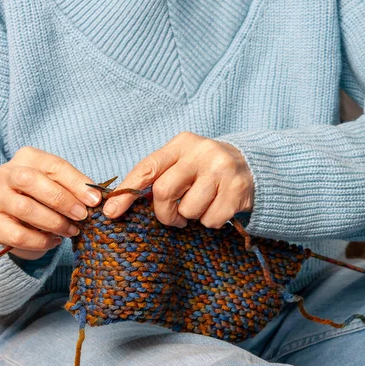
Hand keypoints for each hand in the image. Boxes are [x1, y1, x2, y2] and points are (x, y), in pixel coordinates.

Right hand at [0, 146, 101, 260]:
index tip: (95, 200)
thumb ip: (76, 190)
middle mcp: (6, 173)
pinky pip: (17, 234)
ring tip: (71, 231)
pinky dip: (40, 241)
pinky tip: (54, 241)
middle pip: (31, 181)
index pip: (52, 165)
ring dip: (54, 222)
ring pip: (24, 208)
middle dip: (62, 200)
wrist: (20, 220)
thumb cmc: (46, 199)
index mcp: (27, 157)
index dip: (76, 183)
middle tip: (82, 216)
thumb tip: (96, 199)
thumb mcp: (61, 188)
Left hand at [103, 132, 253, 228]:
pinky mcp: (237, 190)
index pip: (147, 168)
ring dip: (192, 217)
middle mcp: (202, 152)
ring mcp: (221, 170)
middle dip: (165, 214)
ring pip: (188, 211)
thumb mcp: (183, 164)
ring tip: (203, 205)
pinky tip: (219, 207)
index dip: (126, 192)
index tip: (111, 212)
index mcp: (182, 143)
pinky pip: (210, 220)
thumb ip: (158, 177)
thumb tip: (117, 204)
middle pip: (164, 193)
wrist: (253, 167)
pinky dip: (211, 222)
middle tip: (173, 218)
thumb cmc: (206, 171)